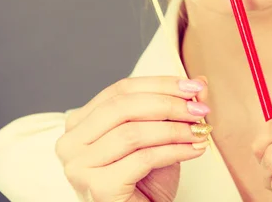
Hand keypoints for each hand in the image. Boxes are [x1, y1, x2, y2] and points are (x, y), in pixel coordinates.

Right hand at [55, 75, 210, 201]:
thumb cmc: (144, 182)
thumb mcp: (158, 137)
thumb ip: (173, 108)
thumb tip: (199, 83)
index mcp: (80, 123)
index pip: (120, 90)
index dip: (159, 84)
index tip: (193, 86)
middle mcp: (71, 142)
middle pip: (123, 106)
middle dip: (167, 103)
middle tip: (198, 108)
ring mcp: (79, 166)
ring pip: (132, 132)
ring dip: (173, 128)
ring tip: (199, 130)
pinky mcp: (97, 188)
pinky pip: (142, 159)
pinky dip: (173, 151)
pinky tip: (193, 149)